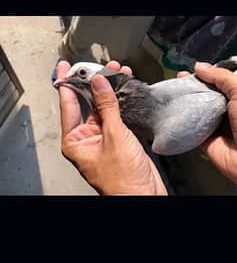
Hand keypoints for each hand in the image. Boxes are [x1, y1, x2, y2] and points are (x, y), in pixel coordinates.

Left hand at [57, 60, 166, 194]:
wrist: (144, 196)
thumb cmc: (123, 181)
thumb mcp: (114, 137)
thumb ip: (107, 107)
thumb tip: (99, 83)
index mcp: (75, 141)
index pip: (68, 104)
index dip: (67, 82)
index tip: (66, 67)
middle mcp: (87, 138)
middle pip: (87, 103)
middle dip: (95, 83)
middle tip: (101, 66)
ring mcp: (104, 138)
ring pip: (104, 108)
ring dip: (111, 91)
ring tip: (118, 72)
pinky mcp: (120, 140)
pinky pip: (117, 116)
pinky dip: (122, 102)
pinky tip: (127, 89)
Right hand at [177, 62, 236, 183]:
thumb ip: (220, 77)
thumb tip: (201, 66)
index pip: (222, 81)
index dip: (209, 73)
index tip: (196, 68)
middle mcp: (230, 110)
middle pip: (208, 93)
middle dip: (195, 84)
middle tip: (181, 77)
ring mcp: (218, 124)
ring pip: (198, 108)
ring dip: (186, 99)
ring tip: (174, 88)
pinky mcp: (206, 139)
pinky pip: (191, 126)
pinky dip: (182, 119)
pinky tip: (173, 108)